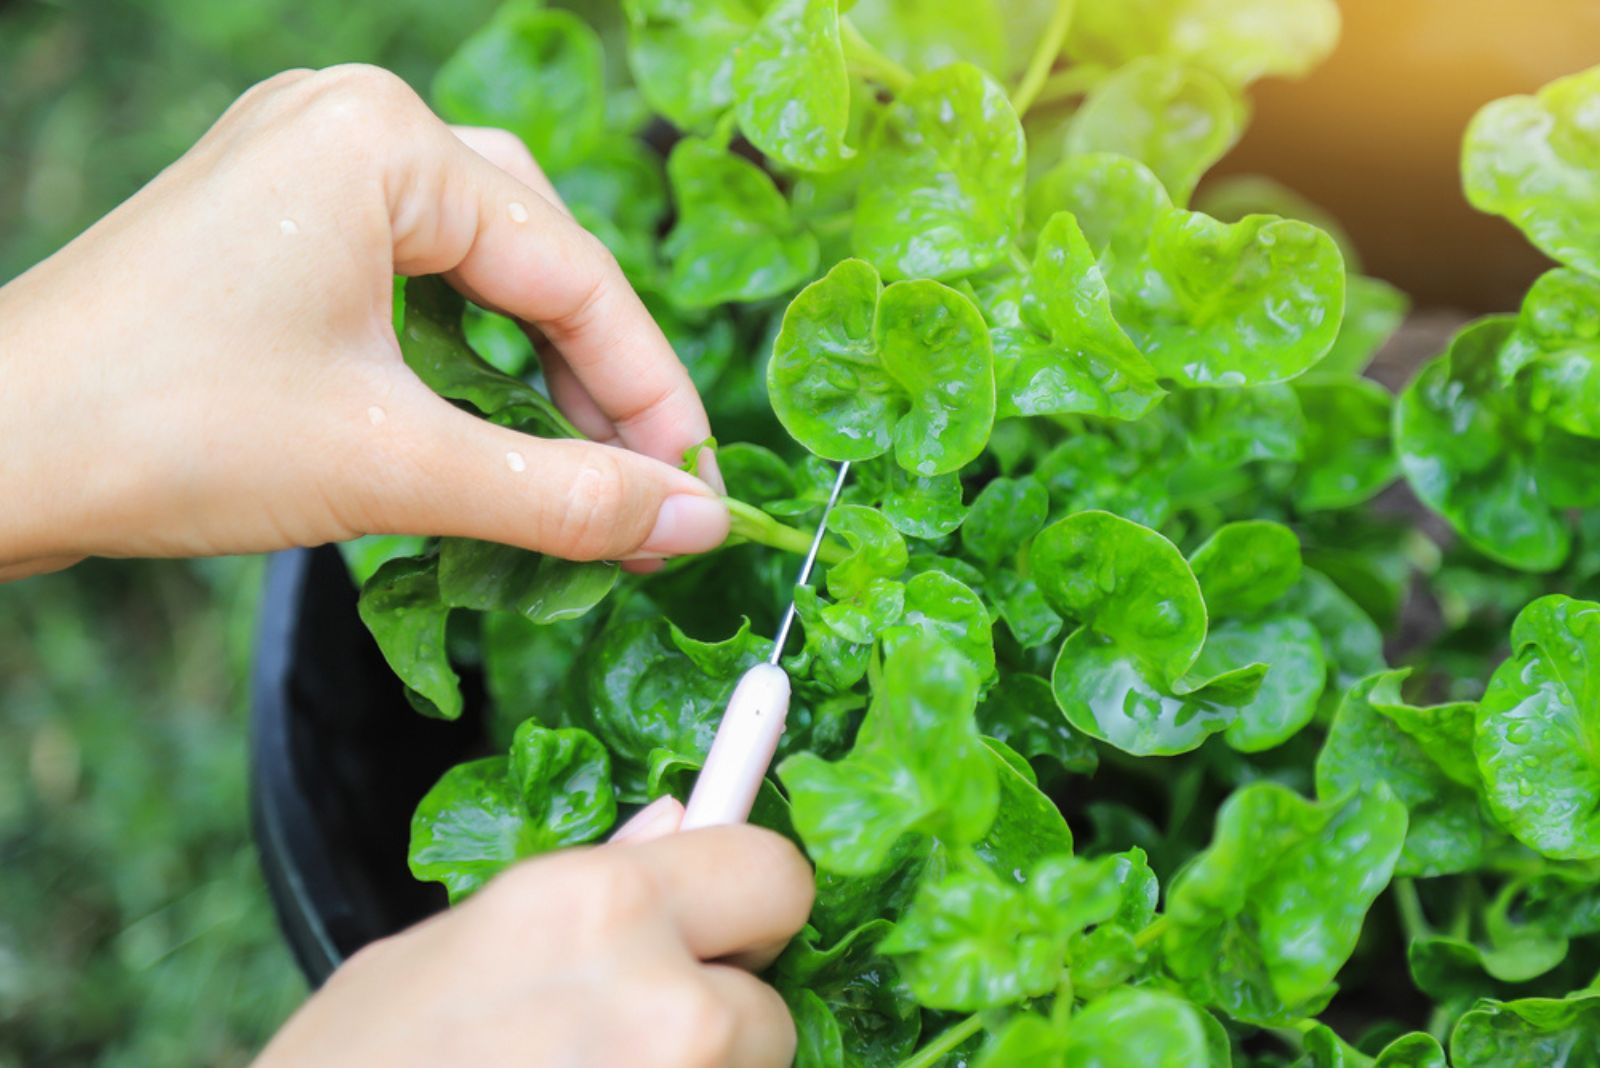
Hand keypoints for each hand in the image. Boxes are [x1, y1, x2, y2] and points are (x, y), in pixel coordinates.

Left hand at [0, 65, 726, 579]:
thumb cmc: (168, 433)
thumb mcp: (399, 468)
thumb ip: (568, 496)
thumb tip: (699, 521)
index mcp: (385, 143)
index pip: (574, 274)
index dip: (651, 395)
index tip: (697, 490)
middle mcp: (349, 125)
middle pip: (537, 257)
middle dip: (597, 382)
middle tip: (643, 487)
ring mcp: (303, 166)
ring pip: (480, 265)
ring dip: (536, 370)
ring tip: (577, 466)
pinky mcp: (274, 221)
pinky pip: (413, 275)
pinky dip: (465, 355)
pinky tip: (489, 423)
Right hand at [254, 812, 814, 1067]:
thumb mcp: (443, 949)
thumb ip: (582, 888)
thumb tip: (678, 823)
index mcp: (598, 905)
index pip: (775, 871)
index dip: (753, 900)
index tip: (736, 922)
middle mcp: (662, 1002)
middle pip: (771, 1003)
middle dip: (722, 1019)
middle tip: (630, 1042)